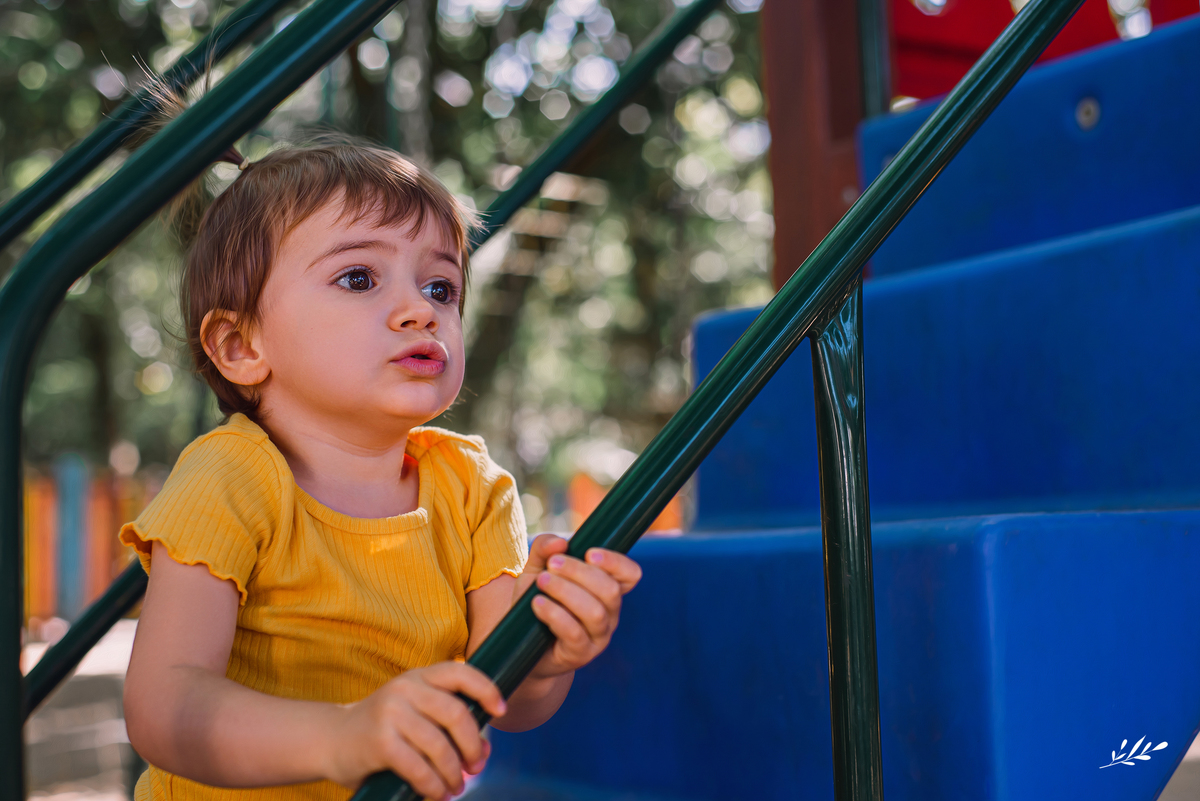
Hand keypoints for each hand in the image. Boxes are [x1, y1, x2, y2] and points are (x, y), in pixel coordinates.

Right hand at [323, 661, 505, 799]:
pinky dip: (432, 785)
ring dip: (453, 772)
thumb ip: (445, 724)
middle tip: (475, 767)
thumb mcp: (413, 713)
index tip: (500, 711)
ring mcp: (391, 713)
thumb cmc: (383, 729)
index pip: (460, 672)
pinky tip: (436, 793)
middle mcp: (405, 688)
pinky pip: (418, 767)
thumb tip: (483, 751)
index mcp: (419, 677)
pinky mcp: (379, 741)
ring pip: (439, 745)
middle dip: (473, 745)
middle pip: (456, 713)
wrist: (330, 740)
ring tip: (455, 787)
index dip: (486, 689)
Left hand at [514, 534, 641, 679]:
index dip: (616, 562)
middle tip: (552, 564)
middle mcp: (609, 612)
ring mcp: (598, 636)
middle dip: (579, 572)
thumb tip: (560, 543)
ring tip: (542, 581)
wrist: (521, 643)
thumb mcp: (536, 569)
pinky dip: (555, 614)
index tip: (589, 553)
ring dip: (566, 591)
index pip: (630, 574)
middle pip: (610, 590)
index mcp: (607, 589)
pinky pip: (574, 633)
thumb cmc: (537, 601)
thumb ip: (545, 549)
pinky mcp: (581, 654)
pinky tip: (538, 604)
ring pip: (594, 611)